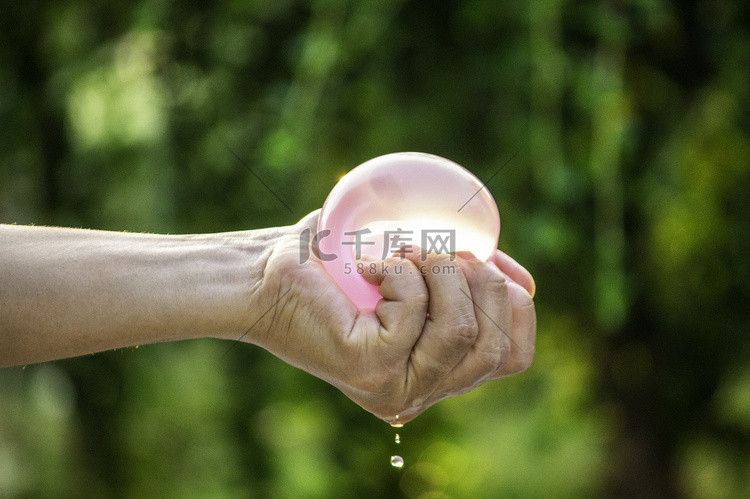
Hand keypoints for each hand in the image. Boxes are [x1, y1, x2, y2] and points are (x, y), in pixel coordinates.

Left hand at [244, 211, 536, 423]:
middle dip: (479, 278)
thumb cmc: (338, 265)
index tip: (482, 263)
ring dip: (440, 270)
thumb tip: (525, 283)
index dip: (514, 304)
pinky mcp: (370, 369)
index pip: (513, 357)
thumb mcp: (420, 266)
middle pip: (495, 343)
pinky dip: (400, 271)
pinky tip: (369, 265)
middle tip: (432, 248)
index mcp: (437, 372)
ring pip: (461, 330)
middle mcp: (420, 390)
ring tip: (401, 251)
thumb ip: (468, 278)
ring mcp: (395, 387)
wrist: (267, 276)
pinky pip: (415, 312)